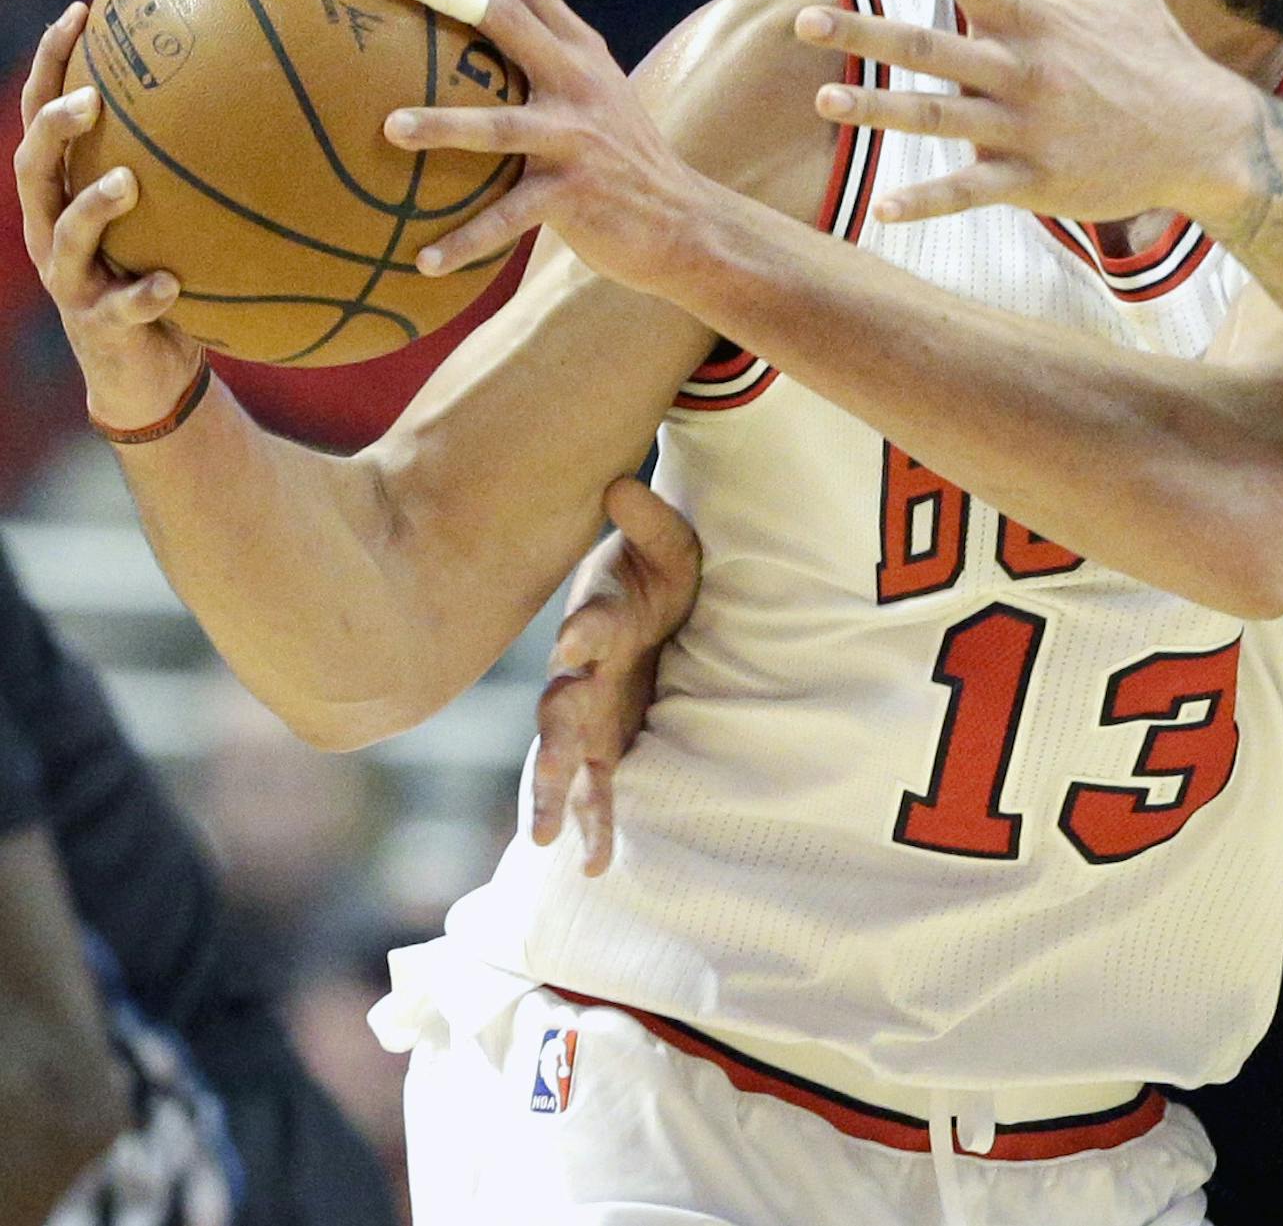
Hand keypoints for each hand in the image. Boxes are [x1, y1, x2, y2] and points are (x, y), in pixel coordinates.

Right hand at [14, 3, 205, 428]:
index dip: (51, 64)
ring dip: (94, 207)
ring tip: (127, 183)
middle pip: (34, 166)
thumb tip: (264, 86)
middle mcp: (53, 228)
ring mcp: (72, 279)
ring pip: (66, 233)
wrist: (148, 372)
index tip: (81, 11)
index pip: (45, 114)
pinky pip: (122, 309)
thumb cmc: (169, 273)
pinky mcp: (100, 326)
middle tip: (91, 99)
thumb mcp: (175, 214)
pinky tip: (172, 286)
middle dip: (54, 127)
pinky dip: (145, 295)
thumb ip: (193, 164)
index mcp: (67, 192)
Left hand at [381, 0, 711, 298]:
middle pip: (508, 16)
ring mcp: (578, 137)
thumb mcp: (587, 97)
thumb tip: (447, 48)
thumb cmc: (616, 161)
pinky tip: (422, 261)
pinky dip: (464, 241)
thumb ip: (536, 66)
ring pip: (500, 125)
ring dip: (442, 124)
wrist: (684, 223)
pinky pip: (508, 218)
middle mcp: (578, 80)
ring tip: (388, 129)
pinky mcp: (576, 195)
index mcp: (576, 49)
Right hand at [531, 477, 701, 874]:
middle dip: (552, 740)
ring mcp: (589, 713)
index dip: (585, 630)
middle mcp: (583, 673)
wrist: (653, 599)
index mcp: (601, 618)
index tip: (580, 640)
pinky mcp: (604, 742)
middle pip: (559, 709)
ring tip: (544, 839)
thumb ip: (648, 518)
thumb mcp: (668, 540)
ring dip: (553, 797)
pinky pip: (594, 789)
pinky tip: (594, 864)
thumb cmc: (656, 570)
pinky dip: (593, 824)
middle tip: (550, 770)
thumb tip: (622, 488)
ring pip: (561, 761)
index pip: (590, 624)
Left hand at [795, 0, 1262, 224]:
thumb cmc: (1153, 46)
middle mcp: (1025, 71)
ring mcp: (1028, 129)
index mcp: (1036, 18)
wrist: (1203, 136)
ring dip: (879, 113)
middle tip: (804, 19)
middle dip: (865, 35)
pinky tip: (881, 209)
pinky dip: (927, 201)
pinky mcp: (1036, 180)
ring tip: (823, 102)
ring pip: (940, 119)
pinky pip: (972, 191)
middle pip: (931, 49)